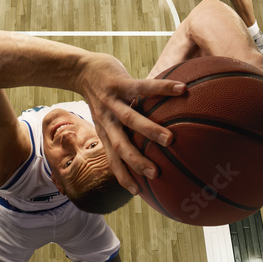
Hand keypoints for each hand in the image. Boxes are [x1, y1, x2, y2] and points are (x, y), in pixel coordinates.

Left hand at [77, 53, 184, 193]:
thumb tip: (147, 144)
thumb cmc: (100, 96)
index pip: (112, 158)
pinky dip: (162, 88)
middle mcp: (106, 119)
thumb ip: (123, 130)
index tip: (138, 192)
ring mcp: (112, 101)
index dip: (123, 175)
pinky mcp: (120, 82)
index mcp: (105, 131)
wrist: (81, 69)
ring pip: (130, 118)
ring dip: (149, 130)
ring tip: (169, 140)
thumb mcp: (106, 117)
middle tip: (156, 174)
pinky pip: (143, 86)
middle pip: (119, 145)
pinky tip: (181, 89)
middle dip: (136, 161)